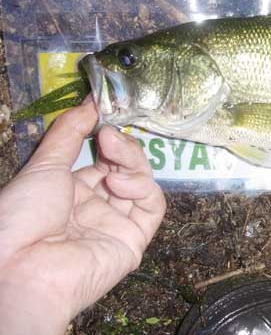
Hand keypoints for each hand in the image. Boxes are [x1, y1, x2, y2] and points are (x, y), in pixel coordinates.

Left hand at [0, 99, 165, 334]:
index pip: (103, 157)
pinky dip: (142, 187)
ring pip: (143, 182)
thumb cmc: (23, 215)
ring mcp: (116, 223)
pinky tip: (119, 182)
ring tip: (111, 151)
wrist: (20, 268)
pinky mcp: (134, 241)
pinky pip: (152, 206)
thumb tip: (91, 101)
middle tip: (107, 133)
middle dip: (122, 145)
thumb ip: (70, 131)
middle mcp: (96, 205)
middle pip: (126, 167)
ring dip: (132, 161)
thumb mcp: (44, 165)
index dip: (108, 136)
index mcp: (71, 190)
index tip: (106, 115)